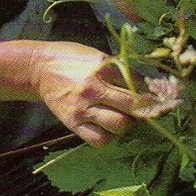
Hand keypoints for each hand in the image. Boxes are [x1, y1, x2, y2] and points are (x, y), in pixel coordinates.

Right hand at [30, 41, 145, 146]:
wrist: (39, 68)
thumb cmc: (72, 59)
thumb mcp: (98, 56)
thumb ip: (119, 70)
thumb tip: (146, 87)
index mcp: (102, 68)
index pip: (137, 83)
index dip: (150, 91)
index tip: (156, 95)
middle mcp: (93, 88)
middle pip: (132, 106)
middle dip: (144, 110)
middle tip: (145, 110)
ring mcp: (82, 108)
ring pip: (119, 125)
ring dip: (127, 124)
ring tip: (125, 118)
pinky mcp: (72, 123)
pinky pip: (98, 139)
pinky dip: (109, 137)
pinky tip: (108, 128)